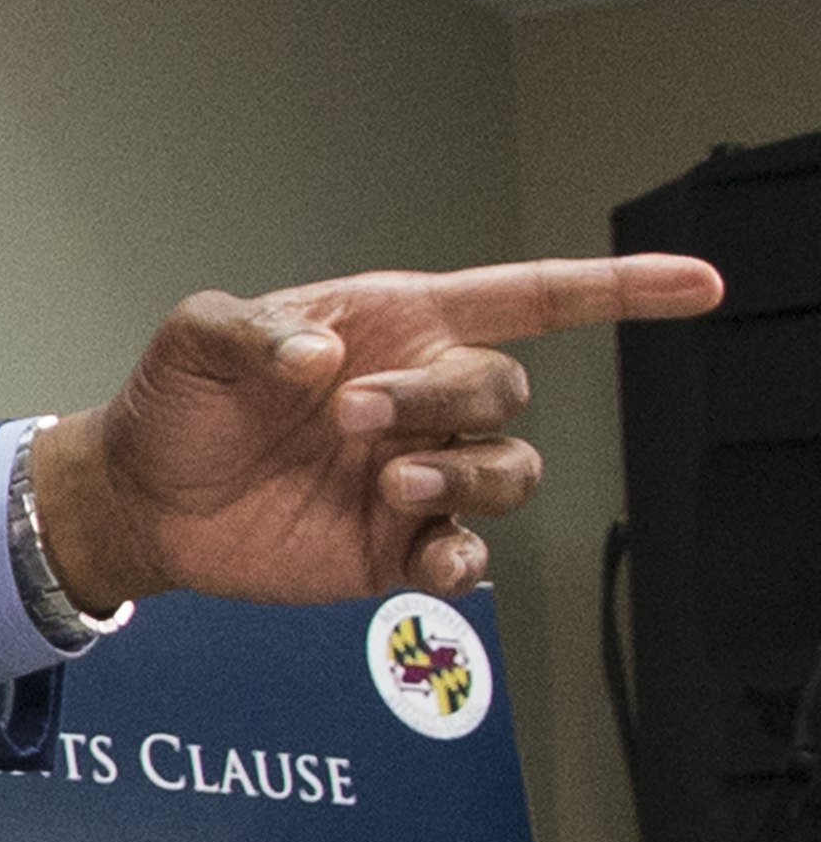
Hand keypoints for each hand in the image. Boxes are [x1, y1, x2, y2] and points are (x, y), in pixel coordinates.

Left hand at [27, 255, 718, 614]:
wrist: (142, 497)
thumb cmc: (179, 404)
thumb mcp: (194, 341)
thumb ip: (249, 332)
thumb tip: (320, 357)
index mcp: (397, 329)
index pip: (532, 300)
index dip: (619, 288)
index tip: (699, 285)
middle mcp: (422, 400)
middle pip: (502, 394)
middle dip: (444, 404)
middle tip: (352, 420)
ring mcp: (417, 474)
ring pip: (507, 473)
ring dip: (462, 478)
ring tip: (385, 483)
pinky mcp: (397, 545)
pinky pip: (467, 553)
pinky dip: (463, 557)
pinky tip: (429, 556)